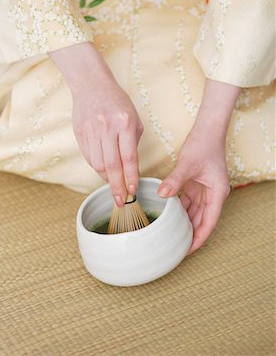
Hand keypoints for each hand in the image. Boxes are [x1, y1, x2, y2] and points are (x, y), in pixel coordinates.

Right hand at [49, 42, 143, 205]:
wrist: (91, 85)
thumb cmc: (117, 102)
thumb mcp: (133, 118)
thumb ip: (132, 143)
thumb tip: (130, 168)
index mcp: (124, 123)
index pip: (129, 158)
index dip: (131, 178)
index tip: (133, 191)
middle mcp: (106, 128)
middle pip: (112, 166)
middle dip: (117, 187)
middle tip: (121, 201)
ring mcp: (91, 131)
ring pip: (98, 164)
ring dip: (107, 178)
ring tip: (114, 184)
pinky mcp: (80, 134)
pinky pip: (89, 157)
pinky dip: (97, 166)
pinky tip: (104, 168)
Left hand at [157, 127, 230, 253]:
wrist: (207, 129)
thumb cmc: (204, 145)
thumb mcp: (189, 164)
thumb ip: (175, 180)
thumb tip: (162, 194)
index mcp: (217, 193)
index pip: (208, 223)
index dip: (198, 239)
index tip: (187, 251)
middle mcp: (212, 194)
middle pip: (202, 220)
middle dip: (190, 234)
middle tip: (175, 247)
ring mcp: (204, 190)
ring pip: (194, 212)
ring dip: (184, 223)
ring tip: (170, 235)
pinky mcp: (196, 184)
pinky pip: (187, 202)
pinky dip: (179, 209)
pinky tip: (168, 216)